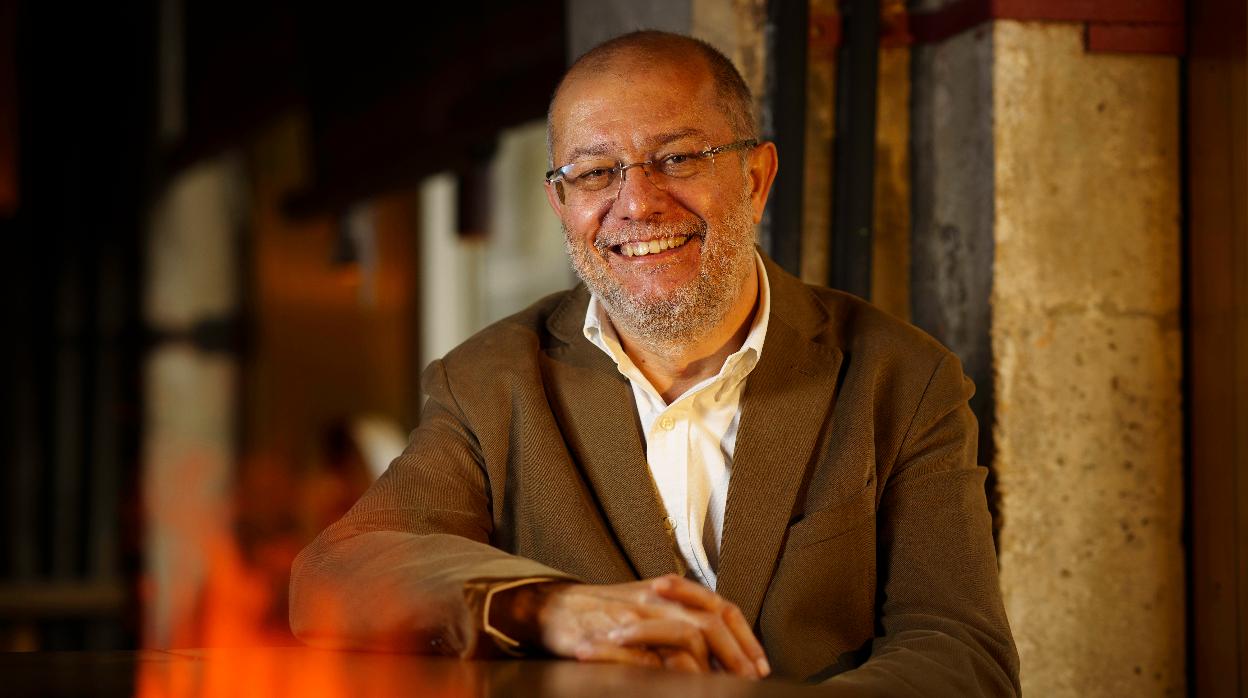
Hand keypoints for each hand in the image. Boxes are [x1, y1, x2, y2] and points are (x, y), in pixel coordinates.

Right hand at [495, 574, 769, 677]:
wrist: (554, 606)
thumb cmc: (604, 610)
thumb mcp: (649, 604)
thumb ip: (683, 618)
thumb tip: (724, 648)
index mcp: (670, 591)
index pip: (720, 609)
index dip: (745, 637)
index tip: (760, 665)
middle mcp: (656, 598)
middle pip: (709, 622)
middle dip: (735, 654)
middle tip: (747, 679)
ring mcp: (634, 616)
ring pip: (685, 636)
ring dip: (707, 666)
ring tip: (720, 686)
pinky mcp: (611, 636)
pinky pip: (647, 657)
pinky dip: (667, 674)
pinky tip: (679, 685)